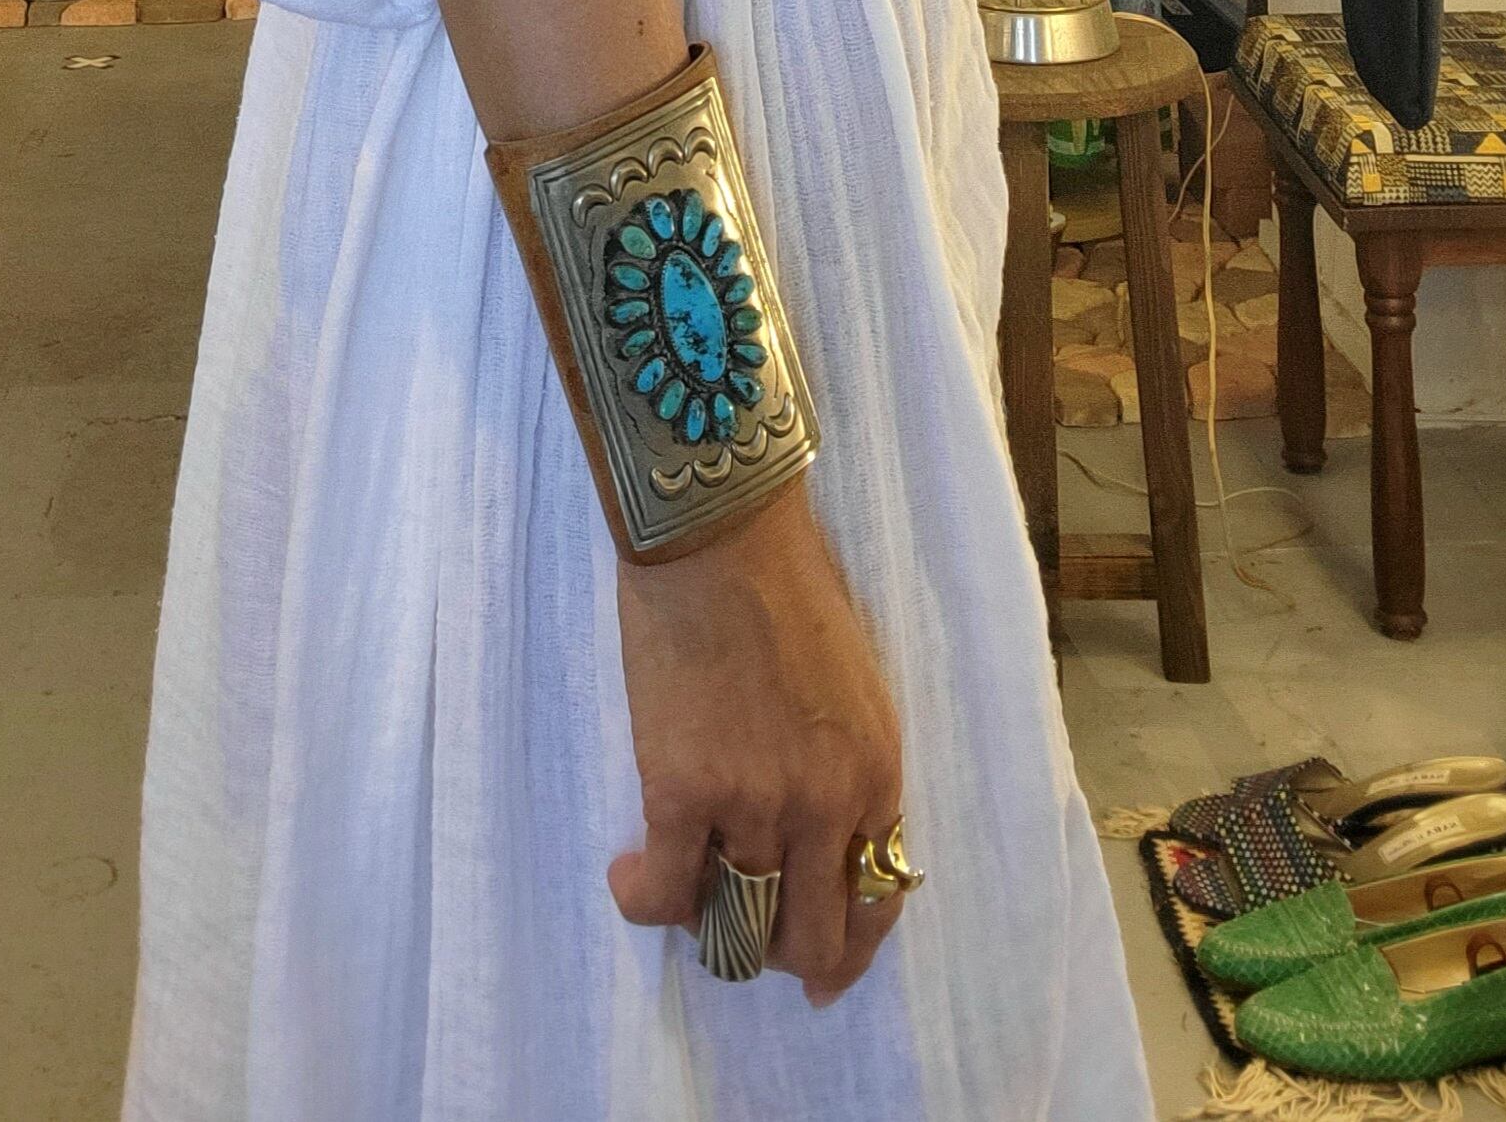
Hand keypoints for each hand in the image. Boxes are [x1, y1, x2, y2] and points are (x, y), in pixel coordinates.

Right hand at [608, 482, 905, 1005]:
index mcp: (875, 773)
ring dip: (705, 927)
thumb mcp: (853, 686)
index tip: (820, 971)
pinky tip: (630, 875)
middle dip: (777, 957)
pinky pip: (665, 891)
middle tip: (743, 944)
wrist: (720, 534)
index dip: (847, 950)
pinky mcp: (681, 792)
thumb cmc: (787, 584)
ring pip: (733, 925)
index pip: (875, 899)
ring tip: (679, 892)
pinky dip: (644, 898)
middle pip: (808, 936)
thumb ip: (845, 765)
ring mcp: (753, 804)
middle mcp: (824, 806)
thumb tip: (823, 829)